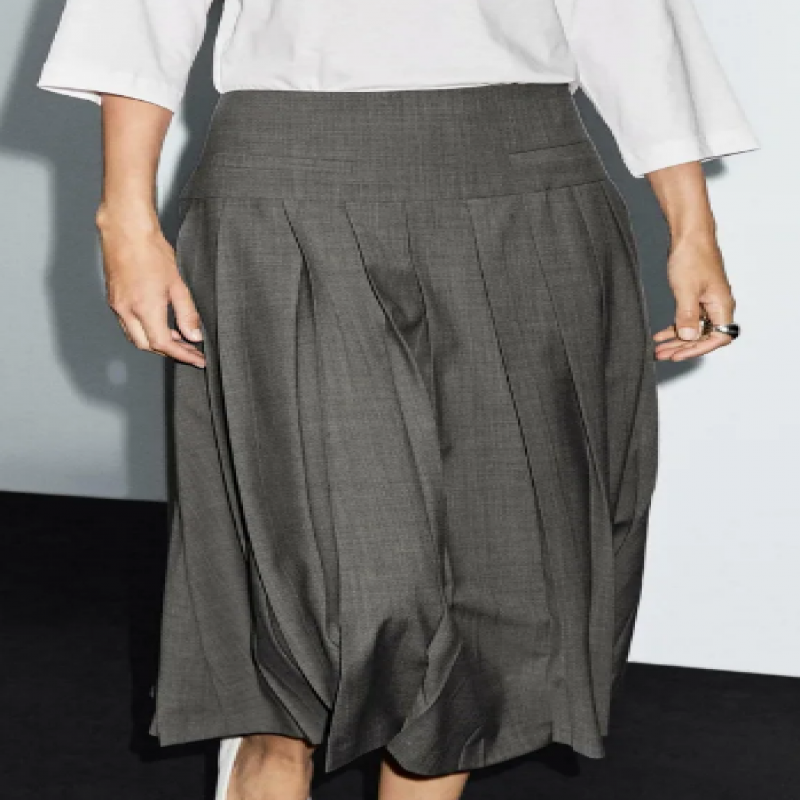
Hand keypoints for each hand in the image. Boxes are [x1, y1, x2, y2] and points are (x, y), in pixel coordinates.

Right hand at [97, 208, 205, 367]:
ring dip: (156, 342)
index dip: (182, 355)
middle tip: (189, 351)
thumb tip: (194, 335)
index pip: (164, 344)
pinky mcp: (114, 299)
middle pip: (147, 345)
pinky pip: (129, 324)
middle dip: (169, 352)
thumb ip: (187, 313)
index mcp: (144, 308)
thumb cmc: (151, 251)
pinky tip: (160, 323)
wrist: (126, 230)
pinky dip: (145, 330)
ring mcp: (117, 305)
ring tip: (178, 339)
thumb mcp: (178, 284)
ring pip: (136, 337)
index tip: (196, 359)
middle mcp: (127, 310)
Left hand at [653, 234, 735, 361]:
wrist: (689, 234)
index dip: (699, 349)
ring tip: (659, 350)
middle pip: (705, 336)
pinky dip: (675, 328)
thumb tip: (688, 338)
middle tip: (663, 356)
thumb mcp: (686, 290)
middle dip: (683, 348)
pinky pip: (688, 319)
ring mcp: (707, 302)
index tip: (679, 355)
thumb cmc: (692, 256)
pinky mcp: (697, 297)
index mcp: (722, 305)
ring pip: (694, 329)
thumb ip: (688, 316)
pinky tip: (661, 335)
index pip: (718, 338)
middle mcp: (718, 305)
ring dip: (677, 340)